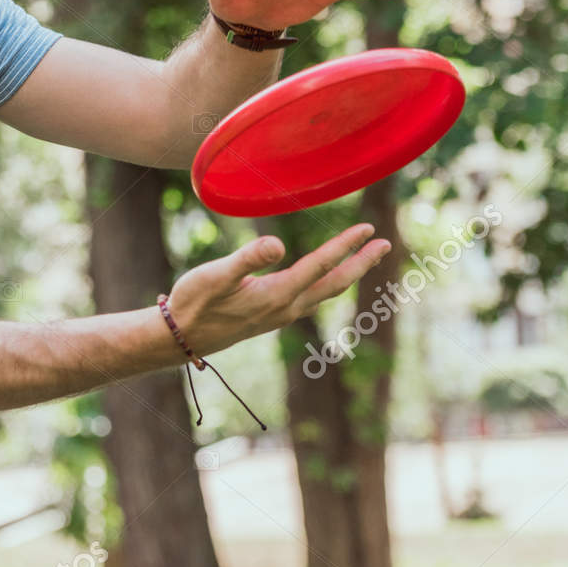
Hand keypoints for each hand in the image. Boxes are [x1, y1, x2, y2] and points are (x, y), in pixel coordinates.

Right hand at [165, 224, 390, 357]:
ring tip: (366, 258)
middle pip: (334, 283)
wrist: (181, 338)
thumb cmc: (194, 302)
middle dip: (361, 263)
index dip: (345, 246)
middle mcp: (286, 307)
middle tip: (385, 243)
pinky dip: (329, 284)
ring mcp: (282, 315)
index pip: (320, 265)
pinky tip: (327, 279)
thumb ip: (246, 259)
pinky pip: (313, 298)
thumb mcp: (214, 275)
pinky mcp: (273, 316)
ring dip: (349, 274)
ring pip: (326, 293)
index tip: (368, 229)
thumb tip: (277, 244)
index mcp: (276, 294)